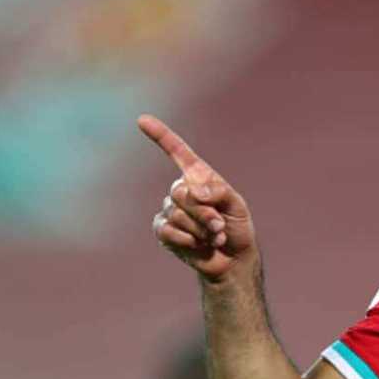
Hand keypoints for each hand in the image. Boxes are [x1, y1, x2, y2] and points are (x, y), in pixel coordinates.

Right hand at [138, 114, 256, 282]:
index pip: (177, 152)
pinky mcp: (163, 230)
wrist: (232, 259)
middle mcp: (181, 190)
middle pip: (181, 192)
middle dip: (204, 212)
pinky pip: (166, 230)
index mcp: (199, 177)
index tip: (142, 120)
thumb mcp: (237, 205)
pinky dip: (186, 240)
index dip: (160, 135)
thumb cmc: (237, 227)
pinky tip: (198, 245)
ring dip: (201, 229)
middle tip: (219, 225)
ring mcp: (170, 210)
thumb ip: (219, 192)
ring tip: (214, 236)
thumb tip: (194, 191)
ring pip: (177, 214)